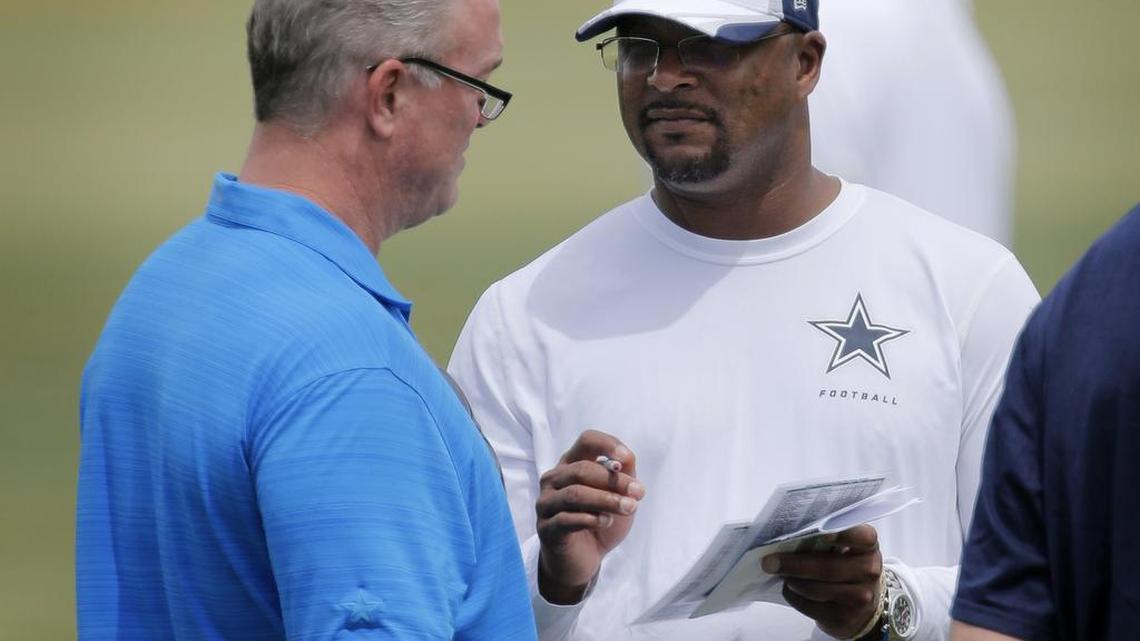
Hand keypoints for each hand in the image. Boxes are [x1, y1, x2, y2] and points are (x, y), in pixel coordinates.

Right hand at [536, 429, 645, 603]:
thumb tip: (626, 458)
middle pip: (582, 469)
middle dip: (614, 481)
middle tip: (639, 493)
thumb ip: (622, 475)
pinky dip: (590, 518)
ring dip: (606, 500)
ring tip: (629, 508)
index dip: (607, 445)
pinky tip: (606, 521)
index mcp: (571, 464)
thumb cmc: (600, 521)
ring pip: (575, 494)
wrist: (583, 559)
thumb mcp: (617, 496)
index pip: (587, 441)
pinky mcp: (546, 528)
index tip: (627, 459)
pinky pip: (566, 519)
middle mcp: (553, 479)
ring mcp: (546, 503)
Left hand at [762, 525, 882, 639]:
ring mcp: (860, 598)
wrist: (865, 606)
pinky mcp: (843, 618)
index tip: (819, 532)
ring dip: (793, 581)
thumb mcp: (848, 549)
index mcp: (868, 547)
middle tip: (770, 561)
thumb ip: (828, 538)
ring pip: (816, 589)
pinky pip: (810, 607)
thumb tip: (790, 533)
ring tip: (781, 574)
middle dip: (795, 564)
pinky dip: (794, 597)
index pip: (860, 536)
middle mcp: (869, 572)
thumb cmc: (849, 568)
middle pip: (828, 567)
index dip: (840, 533)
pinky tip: (789, 589)